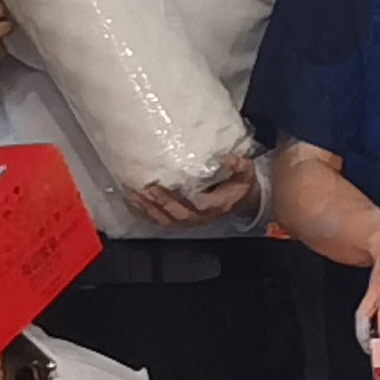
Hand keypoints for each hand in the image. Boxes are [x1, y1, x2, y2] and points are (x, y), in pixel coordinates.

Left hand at [122, 152, 257, 230]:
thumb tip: (229, 158)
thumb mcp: (246, 172)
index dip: (180, 197)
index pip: (198, 205)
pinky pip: (159, 220)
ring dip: (147, 208)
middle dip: (159, 201)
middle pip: (176, 214)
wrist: (238, 200)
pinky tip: (132, 201)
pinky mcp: (180, 220)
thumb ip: (239, 165)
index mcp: (216, 205)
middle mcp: (200, 216)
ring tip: (133, 193)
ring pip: (165, 219)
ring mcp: (189, 220)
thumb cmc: (238, 184)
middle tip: (144, 187)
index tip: (165, 184)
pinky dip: (144, 212)